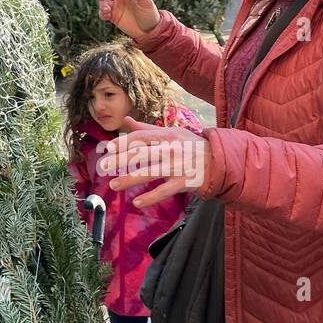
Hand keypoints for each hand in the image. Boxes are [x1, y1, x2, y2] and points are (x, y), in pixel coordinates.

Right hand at [95, 0, 160, 39]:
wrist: (150, 31)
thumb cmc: (150, 14)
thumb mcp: (146, 1)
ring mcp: (116, 7)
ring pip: (103, 2)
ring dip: (102, 5)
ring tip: (107, 11)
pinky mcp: (113, 17)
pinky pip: (103, 13)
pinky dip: (102, 14)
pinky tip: (106, 16)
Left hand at [95, 116, 210, 205]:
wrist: (220, 160)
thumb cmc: (190, 145)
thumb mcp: (171, 132)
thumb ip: (146, 128)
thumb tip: (126, 120)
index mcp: (166, 135)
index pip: (140, 137)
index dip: (123, 142)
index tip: (108, 149)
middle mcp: (171, 149)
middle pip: (141, 154)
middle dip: (120, 160)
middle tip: (102, 167)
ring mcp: (178, 166)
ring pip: (150, 173)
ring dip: (129, 179)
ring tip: (113, 185)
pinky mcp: (185, 182)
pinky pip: (165, 191)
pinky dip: (151, 197)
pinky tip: (137, 202)